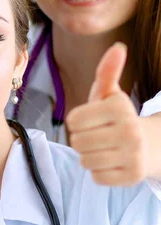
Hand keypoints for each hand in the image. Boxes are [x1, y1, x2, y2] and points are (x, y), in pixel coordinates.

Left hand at [66, 43, 146, 185]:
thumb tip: (118, 47)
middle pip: (77, 142)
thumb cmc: (118, 118)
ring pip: (85, 160)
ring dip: (89, 157)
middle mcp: (130, 130)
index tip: (93, 121)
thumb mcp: (110, 94)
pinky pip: (96, 177)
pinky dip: (99, 172)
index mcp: (120, 107)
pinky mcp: (132, 176)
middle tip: (98, 137)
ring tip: (104, 149)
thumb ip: (107, 72)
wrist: (151, 145)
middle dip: (82, 140)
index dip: (78, 122)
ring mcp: (133, 155)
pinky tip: (112, 162)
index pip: (73, 121)